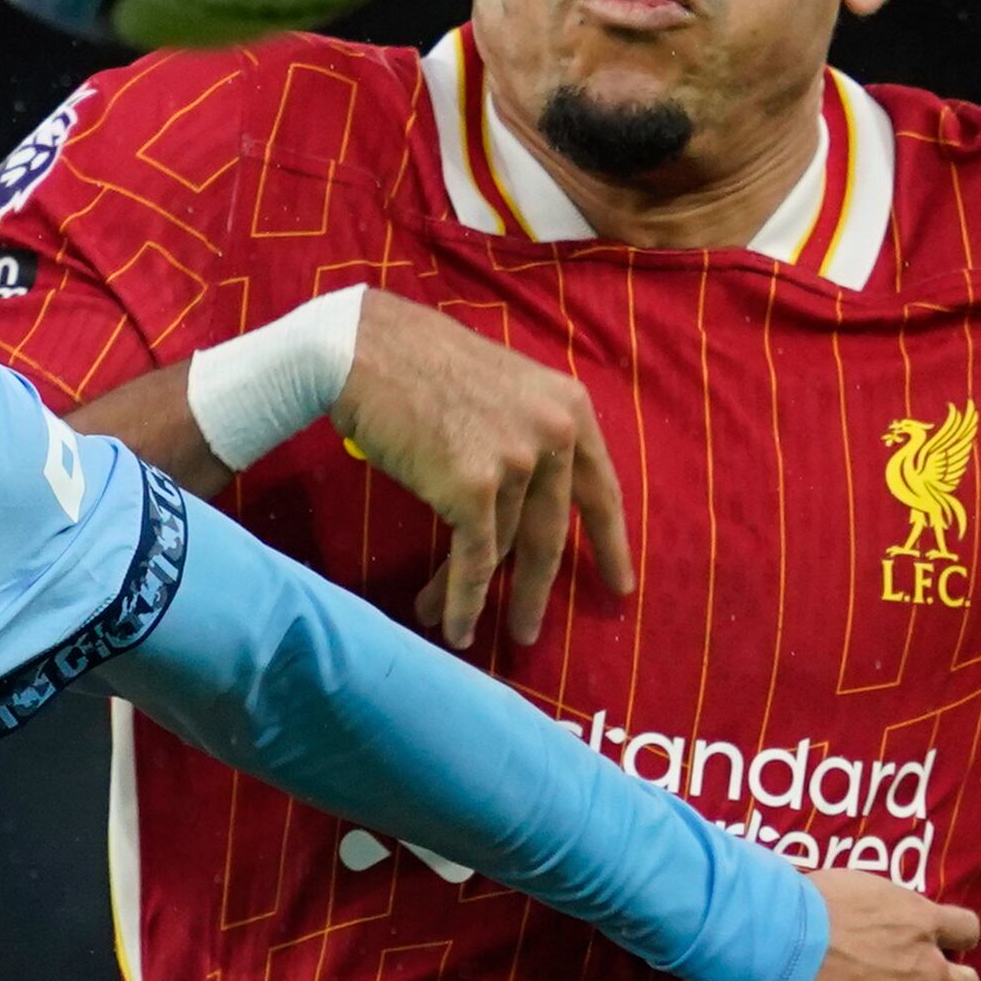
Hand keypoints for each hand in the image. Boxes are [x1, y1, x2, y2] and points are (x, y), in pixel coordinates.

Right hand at [330, 290, 633, 648]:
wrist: (360, 349)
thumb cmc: (415, 365)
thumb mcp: (499, 388)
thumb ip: (526, 434)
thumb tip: (522, 501)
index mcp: (568, 407)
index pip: (600, 489)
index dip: (610, 544)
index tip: (620, 586)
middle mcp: (554, 433)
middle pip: (553, 533)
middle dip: (537, 590)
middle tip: (529, 632)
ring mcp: (518, 460)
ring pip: (502, 550)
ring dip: (476, 595)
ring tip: (463, 630)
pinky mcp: (475, 487)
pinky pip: (474, 560)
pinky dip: (463, 600)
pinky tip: (454, 626)